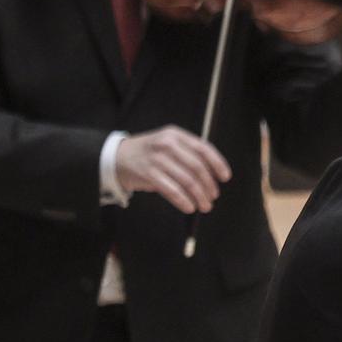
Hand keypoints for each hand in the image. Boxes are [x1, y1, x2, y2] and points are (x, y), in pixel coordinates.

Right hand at [114, 126, 231, 213]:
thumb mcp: (168, 144)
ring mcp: (157, 159)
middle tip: (213, 197)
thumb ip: (189, 154)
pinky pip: (172, 190)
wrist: (116, 157)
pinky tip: (189, 207)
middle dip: (209, 185)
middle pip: (197, 167)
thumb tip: (213, 175)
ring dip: (199, 196)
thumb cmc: (149, 153)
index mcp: (175, 135)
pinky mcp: (148, 174)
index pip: (203, 148)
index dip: (217, 164)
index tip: (225, 177)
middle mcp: (166, 144)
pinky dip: (184, 201)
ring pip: (187, 181)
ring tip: (205, 206)